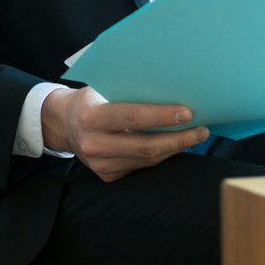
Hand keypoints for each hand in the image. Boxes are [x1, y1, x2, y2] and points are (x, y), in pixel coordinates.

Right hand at [41, 88, 209, 182]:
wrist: (62, 124)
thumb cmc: (90, 100)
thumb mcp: (102, 89)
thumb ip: (129, 91)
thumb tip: (170, 88)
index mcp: (91, 117)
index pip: (132, 117)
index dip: (162, 116)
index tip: (188, 113)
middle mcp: (93, 144)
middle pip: (145, 146)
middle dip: (178, 138)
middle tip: (202, 130)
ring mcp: (100, 164)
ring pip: (147, 159)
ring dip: (174, 148)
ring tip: (195, 136)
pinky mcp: (107, 175)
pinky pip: (141, 166)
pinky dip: (160, 155)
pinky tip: (174, 145)